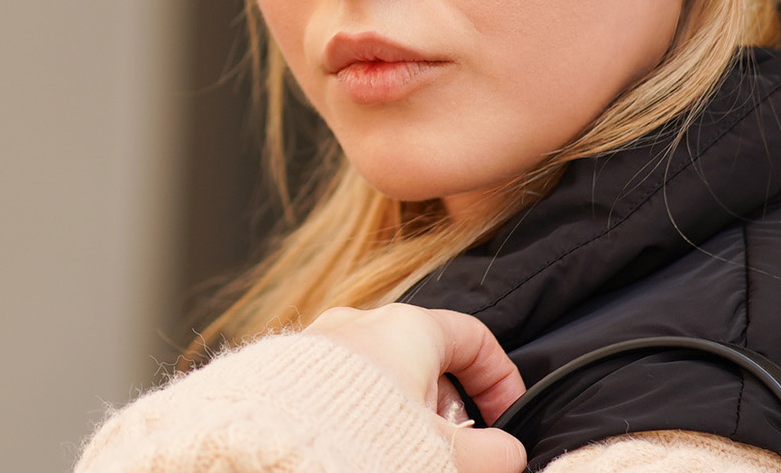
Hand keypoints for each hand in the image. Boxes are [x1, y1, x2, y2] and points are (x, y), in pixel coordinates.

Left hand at [306, 304, 525, 472]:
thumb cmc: (362, 444)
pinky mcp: (288, 374)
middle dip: (447, 412)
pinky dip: (363, 418)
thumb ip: (492, 455)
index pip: (473, 339)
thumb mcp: (444, 454)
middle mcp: (363, 322)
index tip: (507, 422)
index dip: (500, 381)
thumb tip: (508, 457)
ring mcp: (321, 345)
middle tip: (451, 455)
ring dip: (405, 419)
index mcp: (409, 326)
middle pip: (427, 362)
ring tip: (404, 458)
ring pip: (383, 379)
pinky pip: (342, 391)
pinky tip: (360, 453)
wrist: (272, 459)